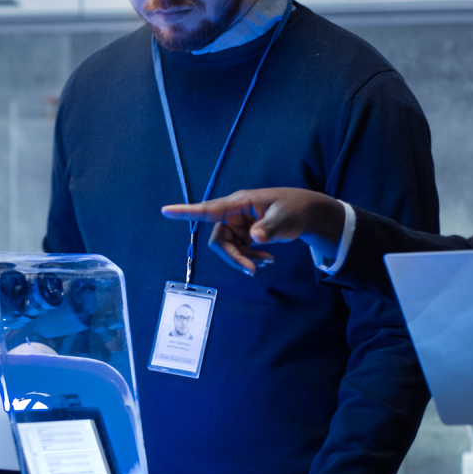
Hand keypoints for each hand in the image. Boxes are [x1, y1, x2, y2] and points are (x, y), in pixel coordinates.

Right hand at [162, 189, 345, 275]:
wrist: (306, 213)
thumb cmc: (294, 208)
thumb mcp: (283, 218)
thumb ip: (268, 228)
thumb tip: (254, 238)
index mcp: (239, 203)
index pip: (209, 208)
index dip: (186, 212)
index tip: (166, 211)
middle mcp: (233, 214)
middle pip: (219, 240)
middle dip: (234, 257)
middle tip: (253, 270)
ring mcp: (238, 226)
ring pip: (228, 250)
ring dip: (245, 259)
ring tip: (268, 262)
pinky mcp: (243, 235)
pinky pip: (238, 252)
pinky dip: (251, 259)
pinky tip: (267, 260)